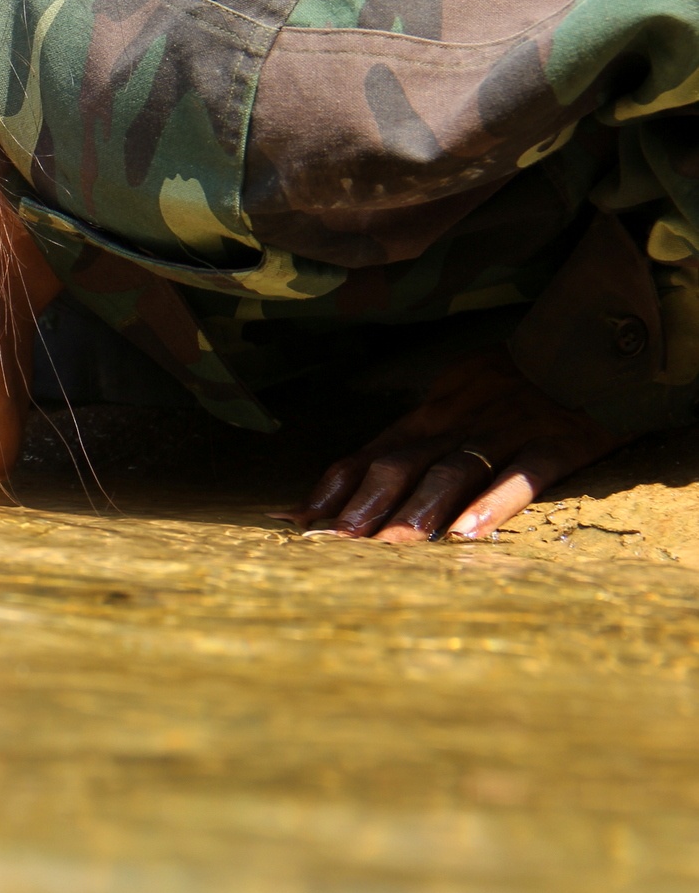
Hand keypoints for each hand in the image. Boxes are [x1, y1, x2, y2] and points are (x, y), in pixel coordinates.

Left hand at [273, 349, 625, 542]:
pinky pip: (523, 474)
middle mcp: (458, 421)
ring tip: (389, 550)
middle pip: (402, 464)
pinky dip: (494, 503)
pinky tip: (468, 534)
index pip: (371, 452)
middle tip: (335, 546)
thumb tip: (361, 478)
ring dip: (417, 511)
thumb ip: (417, 438)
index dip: (335, 489)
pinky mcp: (558, 441)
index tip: (299, 522)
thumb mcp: (456, 395)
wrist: (594, 342)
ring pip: (452, 472)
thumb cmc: (515, 380)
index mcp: (432, 412)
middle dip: (366, 505)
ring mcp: (506, 430)